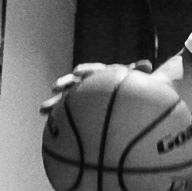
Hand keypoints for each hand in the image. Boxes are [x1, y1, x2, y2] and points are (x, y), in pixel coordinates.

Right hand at [38, 59, 153, 113]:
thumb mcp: (134, 77)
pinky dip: (58, 117)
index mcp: (101, 73)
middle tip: (55, 87)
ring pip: (67, 97)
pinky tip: (48, 125)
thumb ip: (137, 71)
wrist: (124, 90)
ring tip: (43, 109)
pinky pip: (67, 112)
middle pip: (74, 82)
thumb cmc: (129, 83)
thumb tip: (147, 65)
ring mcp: (82, 93)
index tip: (77, 72)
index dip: (85, 70)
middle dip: (64, 84)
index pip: (92, 70)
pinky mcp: (79, 105)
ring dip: (55, 102)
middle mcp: (88, 81)